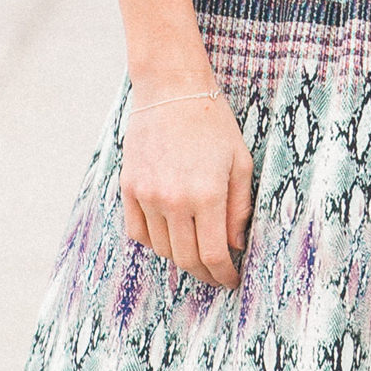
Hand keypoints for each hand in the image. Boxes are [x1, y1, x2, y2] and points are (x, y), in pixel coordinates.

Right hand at [121, 90, 253, 288]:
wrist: (172, 90)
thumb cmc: (214, 123)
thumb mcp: (240, 161)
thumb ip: (239, 207)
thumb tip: (236, 245)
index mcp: (207, 193)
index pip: (214, 254)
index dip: (224, 275)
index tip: (232, 280)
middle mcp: (174, 200)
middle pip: (186, 259)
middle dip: (205, 274)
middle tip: (217, 276)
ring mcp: (147, 195)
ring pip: (162, 249)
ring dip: (181, 258)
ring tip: (197, 253)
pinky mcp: (129, 188)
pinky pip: (138, 232)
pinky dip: (154, 242)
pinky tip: (170, 237)